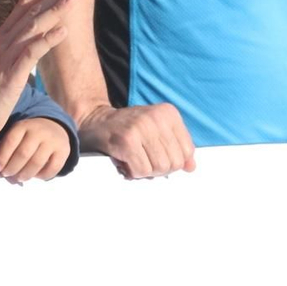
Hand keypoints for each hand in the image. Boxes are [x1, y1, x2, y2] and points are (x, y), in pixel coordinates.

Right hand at [0, 0, 77, 149]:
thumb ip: (12, 48)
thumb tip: (27, 39)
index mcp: (1, 38)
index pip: (23, 7)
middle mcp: (4, 42)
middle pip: (31, 12)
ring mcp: (7, 56)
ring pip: (33, 27)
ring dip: (54, 10)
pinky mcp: (11, 74)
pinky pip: (32, 52)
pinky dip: (48, 39)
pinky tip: (63, 31)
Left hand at [0, 118, 70, 182]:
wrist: (54, 127)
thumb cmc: (28, 135)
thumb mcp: (14, 135)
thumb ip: (0, 147)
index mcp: (23, 125)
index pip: (11, 141)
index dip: (2, 157)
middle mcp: (39, 131)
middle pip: (24, 153)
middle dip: (12, 168)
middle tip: (6, 175)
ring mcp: (53, 140)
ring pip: (37, 162)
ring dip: (25, 174)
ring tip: (18, 178)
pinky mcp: (63, 150)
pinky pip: (53, 167)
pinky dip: (42, 176)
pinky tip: (35, 176)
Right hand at [77, 102, 194, 178]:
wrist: (94, 120)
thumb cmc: (126, 129)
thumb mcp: (156, 131)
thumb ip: (175, 146)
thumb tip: (191, 167)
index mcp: (168, 113)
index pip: (187, 151)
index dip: (173, 162)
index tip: (157, 156)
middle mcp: (157, 117)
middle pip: (174, 162)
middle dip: (158, 168)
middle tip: (143, 159)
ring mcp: (141, 127)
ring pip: (159, 168)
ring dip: (145, 170)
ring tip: (134, 159)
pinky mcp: (127, 140)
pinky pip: (142, 170)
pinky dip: (133, 172)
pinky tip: (125, 161)